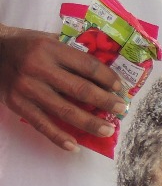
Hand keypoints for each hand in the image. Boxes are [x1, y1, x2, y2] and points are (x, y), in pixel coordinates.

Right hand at [0, 24, 126, 150]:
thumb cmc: (25, 46)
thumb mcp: (47, 40)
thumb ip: (72, 53)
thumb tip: (105, 72)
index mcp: (50, 48)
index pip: (88, 66)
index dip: (108, 79)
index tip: (120, 88)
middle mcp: (39, 67)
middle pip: (80, 90)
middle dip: (105, 102)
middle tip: (120, 109)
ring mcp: (27, 87)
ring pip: (65, 111)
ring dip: (90, 123)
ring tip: (108, 130)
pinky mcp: (17, 104)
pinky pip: (42, 125)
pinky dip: (59, 137)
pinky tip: (74, 146)